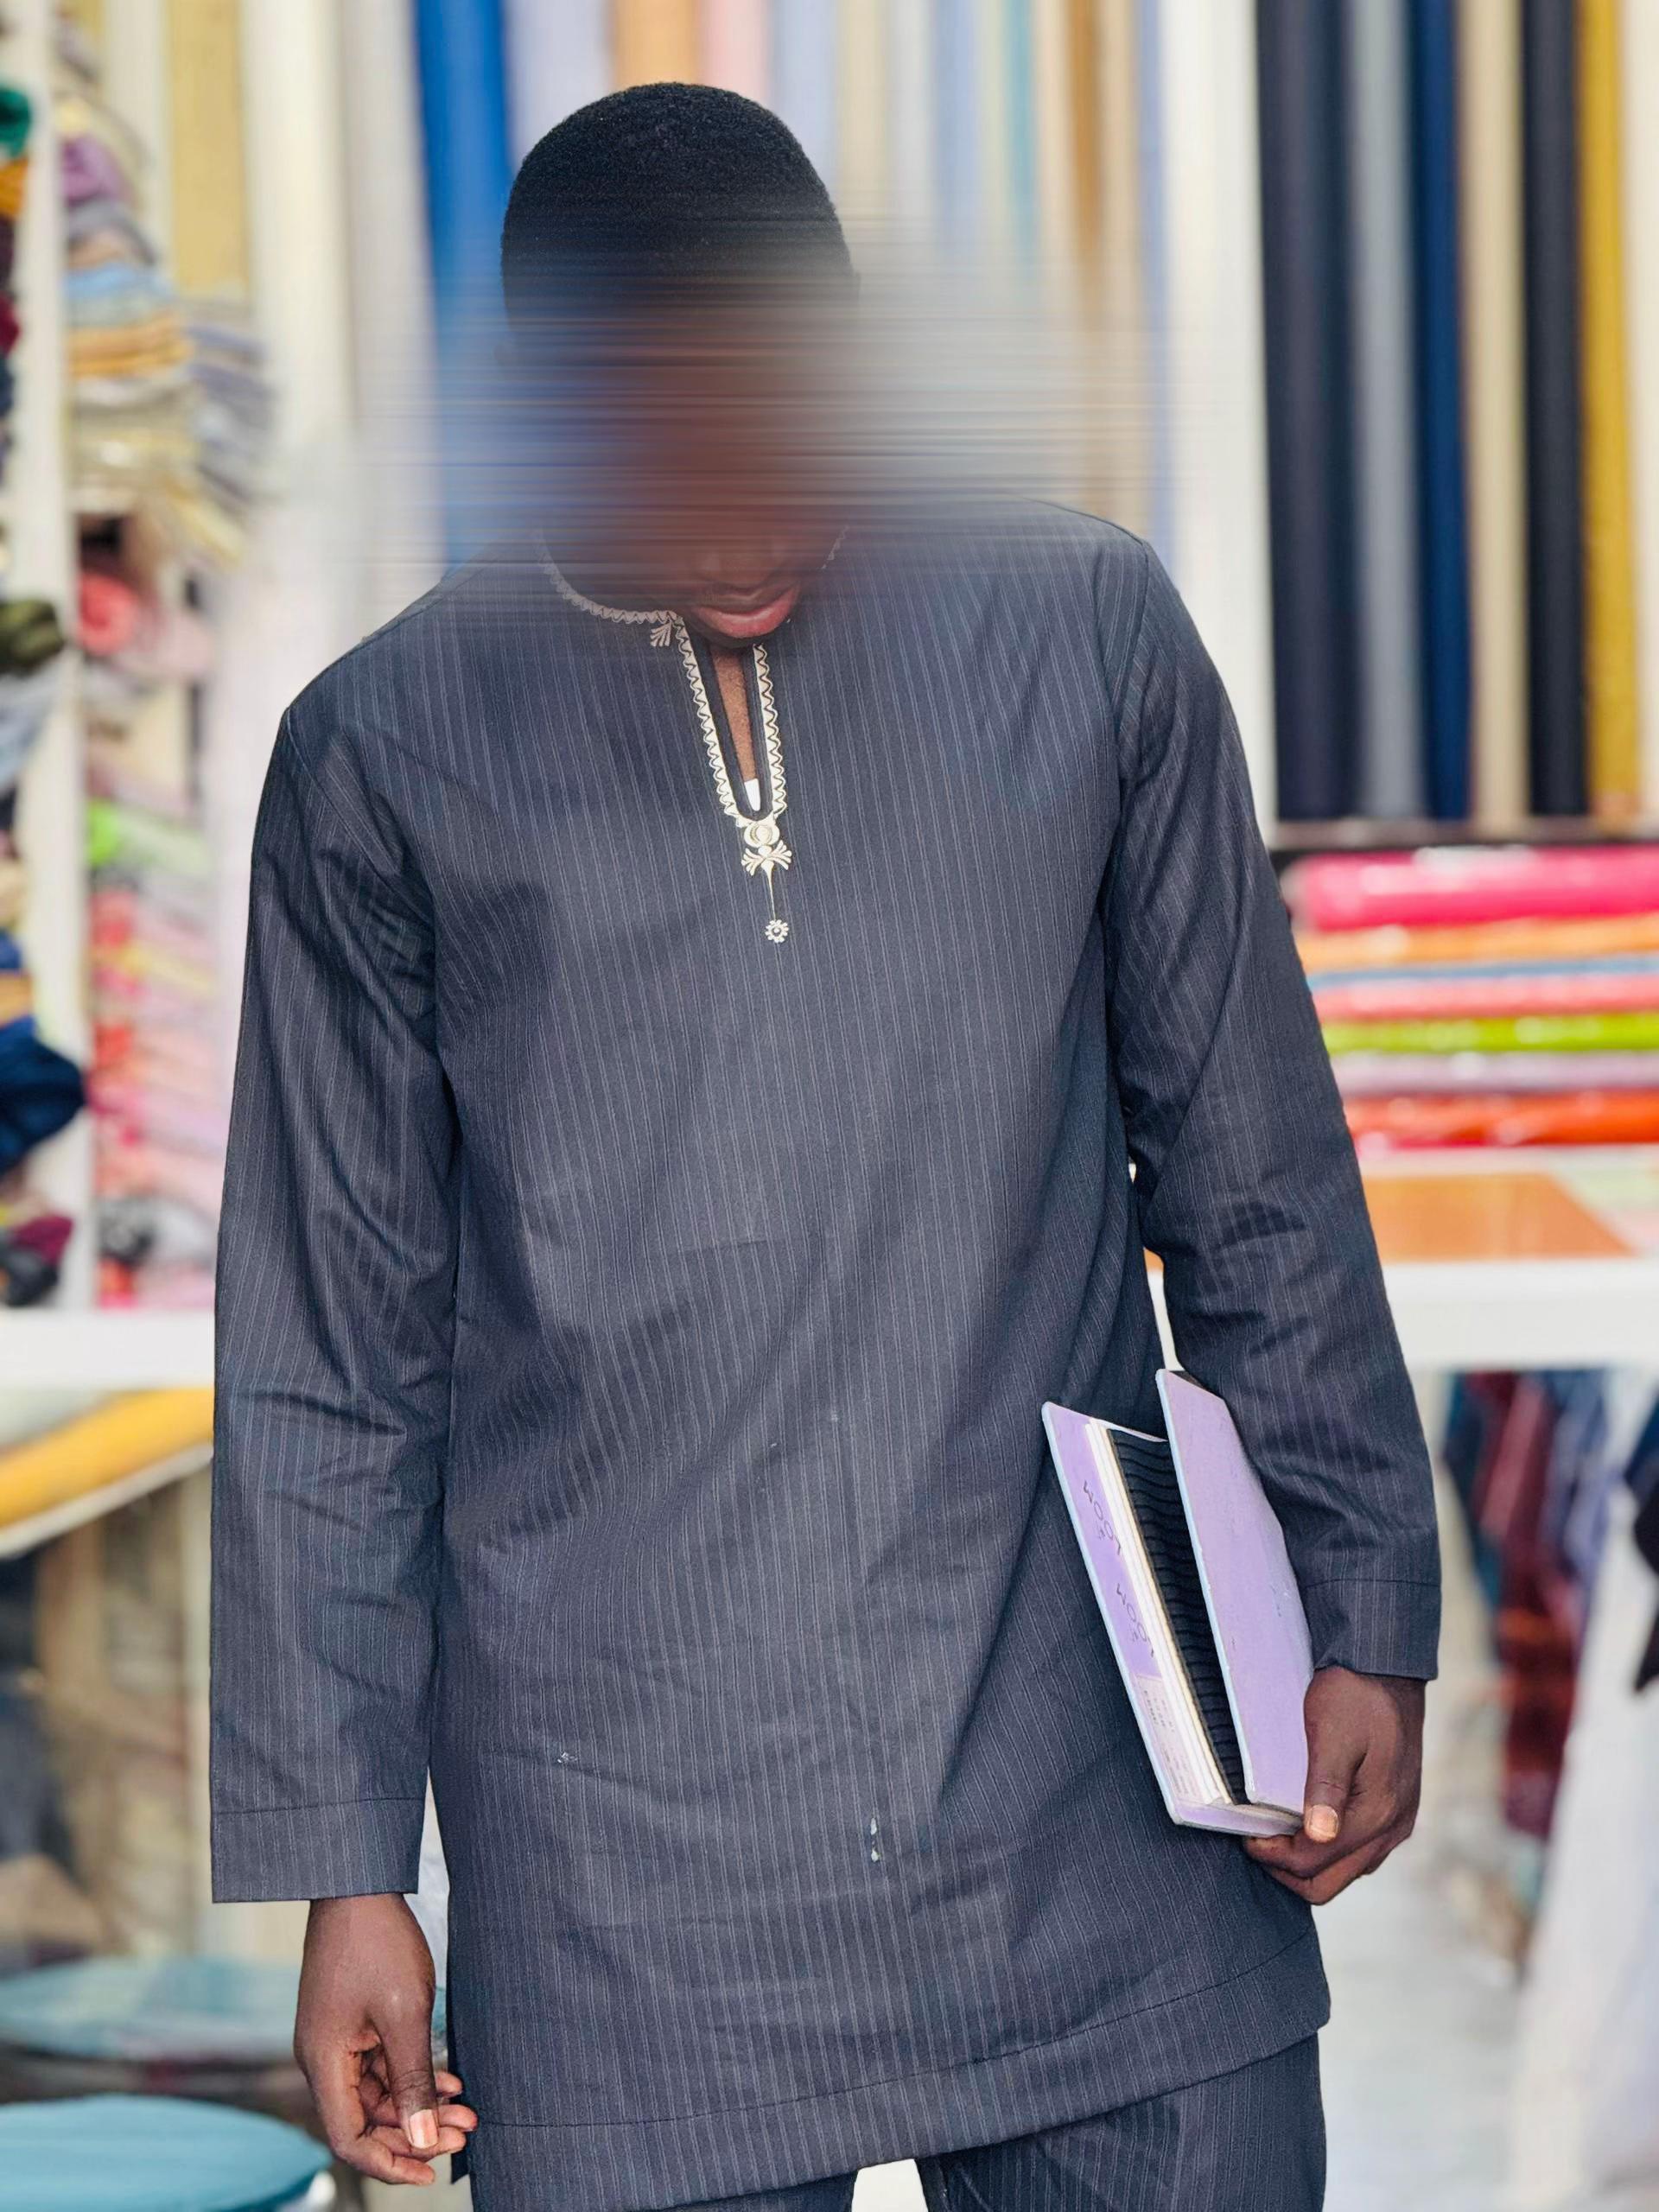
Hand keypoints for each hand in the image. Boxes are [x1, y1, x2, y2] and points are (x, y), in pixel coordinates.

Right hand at [295, 1893, 477, 2185]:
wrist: (359, 1882)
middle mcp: (324, 2058)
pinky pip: (381, 2064)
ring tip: (469, 2107)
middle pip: (366, 2119)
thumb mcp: (404, 2014)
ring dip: (420, 2103)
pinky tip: (450, 2079)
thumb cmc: (377, 1942)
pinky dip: (413, 2074)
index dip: (389, 2162)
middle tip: (468, 2131)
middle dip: (416, 2131)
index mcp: (324, 2063)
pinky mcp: (352, 2022)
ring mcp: (337, 2039)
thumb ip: (413, 2080)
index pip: (349, 2139)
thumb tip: (424, 2139)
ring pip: (379, 2092)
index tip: (432, 2170)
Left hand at [1244, 1666, 1423, 1904]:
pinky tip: (1304, 1826)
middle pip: (1329, 1883)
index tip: (1247, 1836)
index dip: (1273, 1856)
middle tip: (1256, 1843)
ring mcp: (1398, 1824)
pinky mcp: (1396, 1813)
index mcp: (1377, 1811)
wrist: (1389, 1669)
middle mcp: (1393, 1828)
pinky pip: (1359, 1853)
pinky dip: (1328, 1852)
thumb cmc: (1355, 1695)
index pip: (1314, 1862)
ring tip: (1275, 1834)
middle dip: (1286, 1871)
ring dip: (1307, 1864)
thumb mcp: (1332, 1732)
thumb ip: (1325, 1785)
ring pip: (1345, 1872)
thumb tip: (1318, 1835)